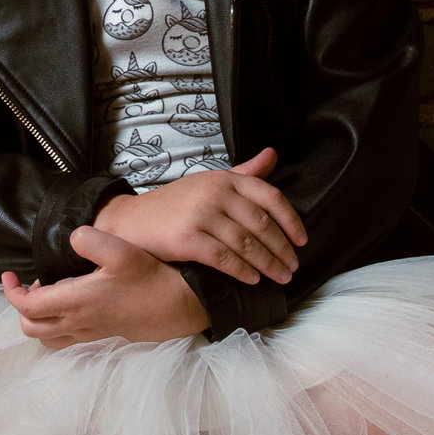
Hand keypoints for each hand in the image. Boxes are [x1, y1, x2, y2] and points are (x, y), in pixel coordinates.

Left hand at [2, 227, 212, 348]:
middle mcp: (77, 322)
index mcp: (75, 302)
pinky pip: (65, 340)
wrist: (176, 305)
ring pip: (47, 338)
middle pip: (31, 328)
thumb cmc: (149, 278)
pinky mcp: (100, 335)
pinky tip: (68, 305)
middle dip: (20, 307)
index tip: (10, 274)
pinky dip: (54, 326)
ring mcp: (88, 332)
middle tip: (27, 283)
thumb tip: (70, 236)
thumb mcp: (121, 251)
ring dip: (37, 319)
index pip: (26, 306)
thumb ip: (90, 241)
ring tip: (46, 294)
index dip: (11, 291)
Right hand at [94, 146, 304, 284]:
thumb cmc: (176, 204)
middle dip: (282, 249)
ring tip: (280, 277)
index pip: (270, 196)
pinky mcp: (187, 239)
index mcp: (225, 178)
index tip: (302, 241)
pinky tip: (253, 280)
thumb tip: (273, 155)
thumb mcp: (210, 181)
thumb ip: (244, 172)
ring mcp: (200, 215)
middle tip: (293, 267)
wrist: (131, 220)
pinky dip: (243, 271)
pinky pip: (224, 258)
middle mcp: (215, 193)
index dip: (291, 221)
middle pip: (262, 224)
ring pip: (246, 244)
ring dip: (268, 264)